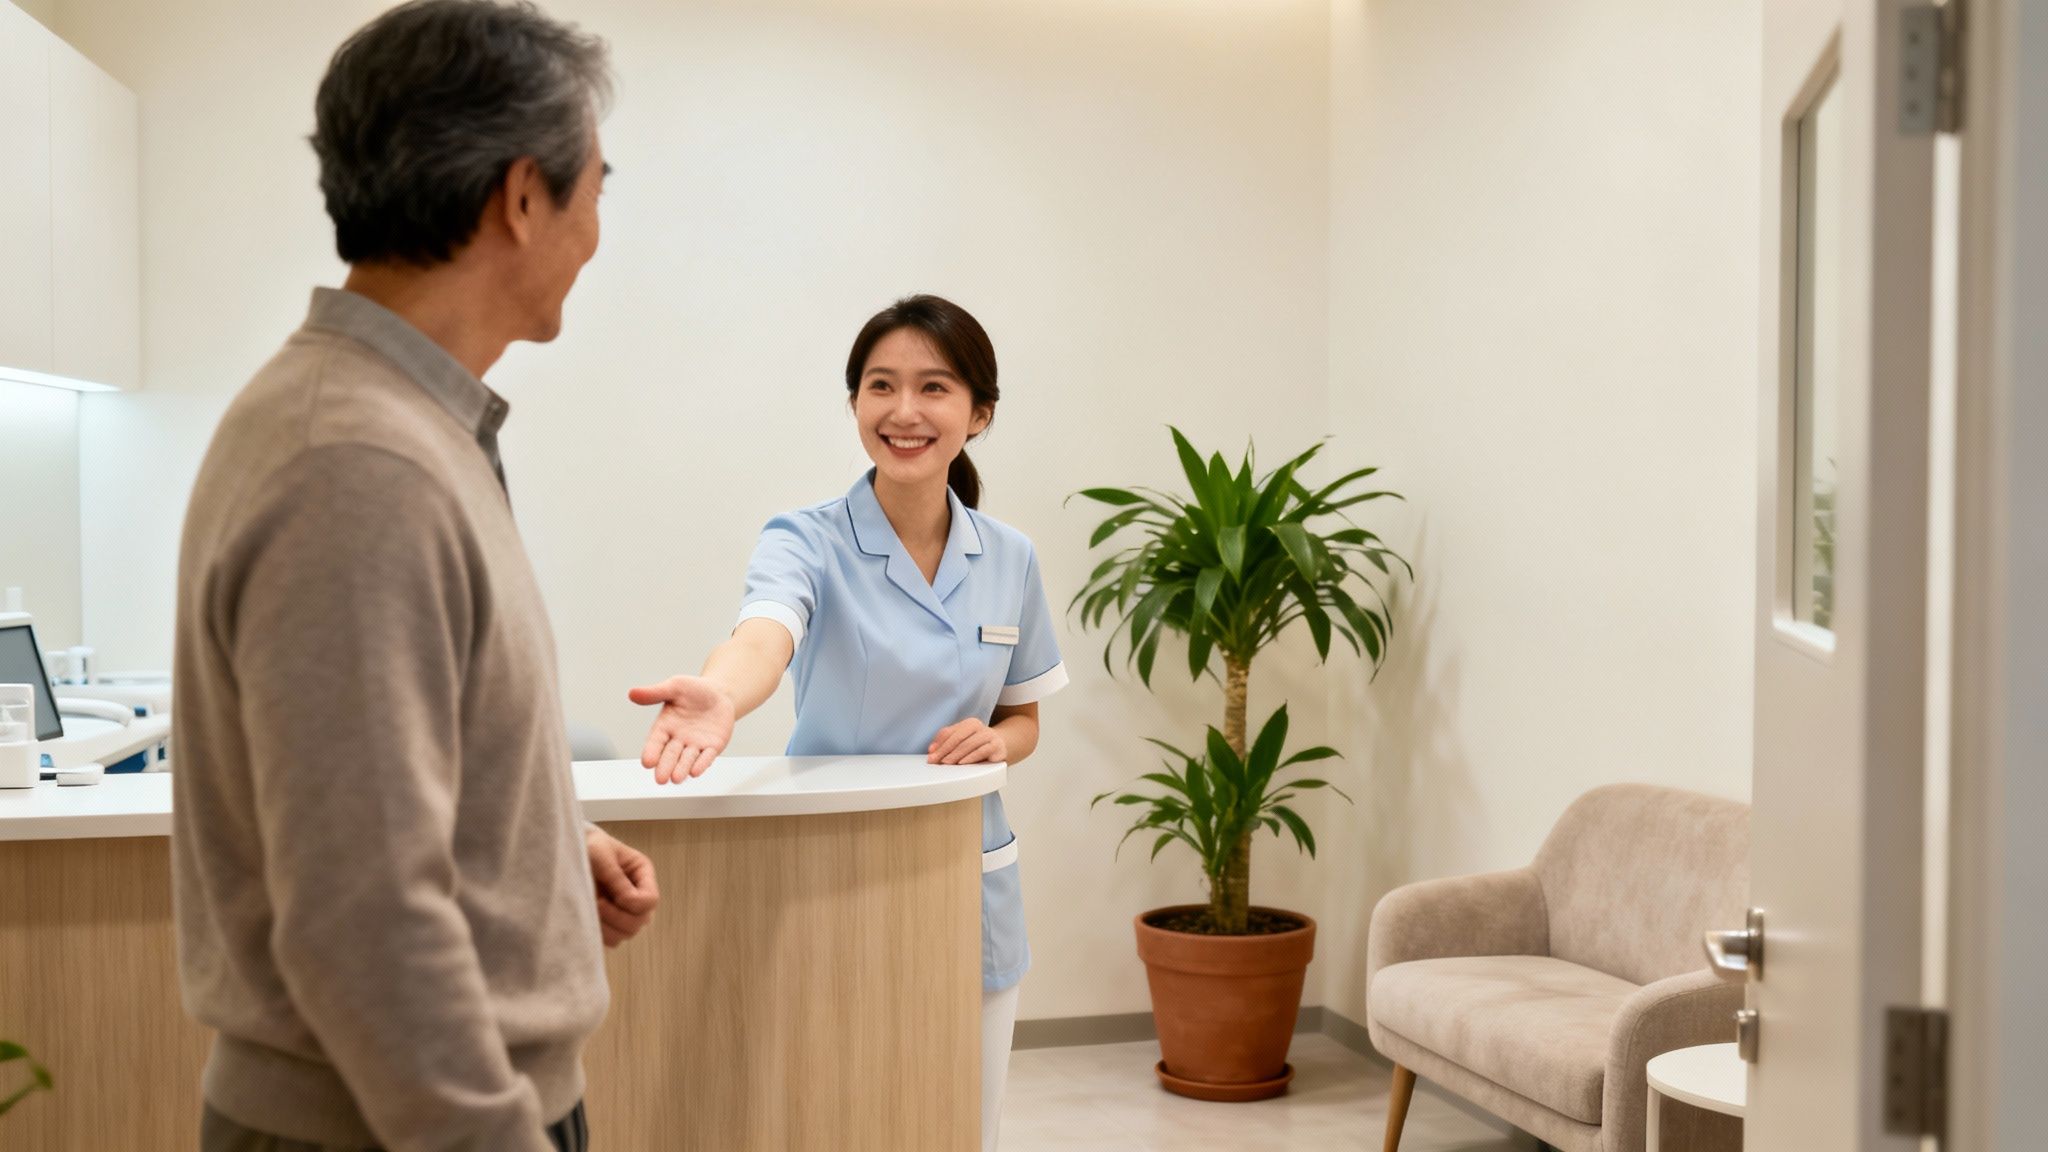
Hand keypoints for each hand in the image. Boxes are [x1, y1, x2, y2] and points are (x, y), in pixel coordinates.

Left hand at [586, 826, 659, 947]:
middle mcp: (637, 895)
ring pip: (626, 934)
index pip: (650, 900)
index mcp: (642, 875)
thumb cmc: (587, 846)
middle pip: (640, 921)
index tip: (609, 896)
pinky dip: (598, 933)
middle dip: (617, 917)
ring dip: (607, 926)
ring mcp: (624, 911)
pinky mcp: (609, 922)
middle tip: (596, 903)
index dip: (632, 903)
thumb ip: (616, 876)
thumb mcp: (601, 854)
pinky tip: (587, 915)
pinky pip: (610, 940)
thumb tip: (627, 901)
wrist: (567, 851)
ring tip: (590, 907)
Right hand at [627, 675, 735, 782]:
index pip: (655, 741)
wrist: (720, 693)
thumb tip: (632, 693)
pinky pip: (707, 757)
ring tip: (676, 778)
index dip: (651, 751)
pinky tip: (696, 771)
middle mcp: (678, 739)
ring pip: (687, 760)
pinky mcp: (712, 747)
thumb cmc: (694, 690)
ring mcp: (695, 745)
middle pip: (670, 755)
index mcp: (665, 726)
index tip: (647, 762)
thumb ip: (655, 692)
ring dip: (681, 770)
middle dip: (665, 767)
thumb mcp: (674, 686)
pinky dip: (702, 764)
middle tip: (660, 779)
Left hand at [928, 717, 1007, 765]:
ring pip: (969, 744)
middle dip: (945, 750)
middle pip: (958, 737)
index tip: (931, 753)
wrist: (1004, 747)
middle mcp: (980, 727)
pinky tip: (963, 763)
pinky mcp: (997, 747)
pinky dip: (971, 757)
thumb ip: (948, 742)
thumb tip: (932, 750)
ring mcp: (989, 736)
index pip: (950, 732)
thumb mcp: (964, 741)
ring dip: (956, 754)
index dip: (939, 742)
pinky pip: (982, 751)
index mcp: (969, 723)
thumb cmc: (980, 745)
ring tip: (946, 763)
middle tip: (936, 760)